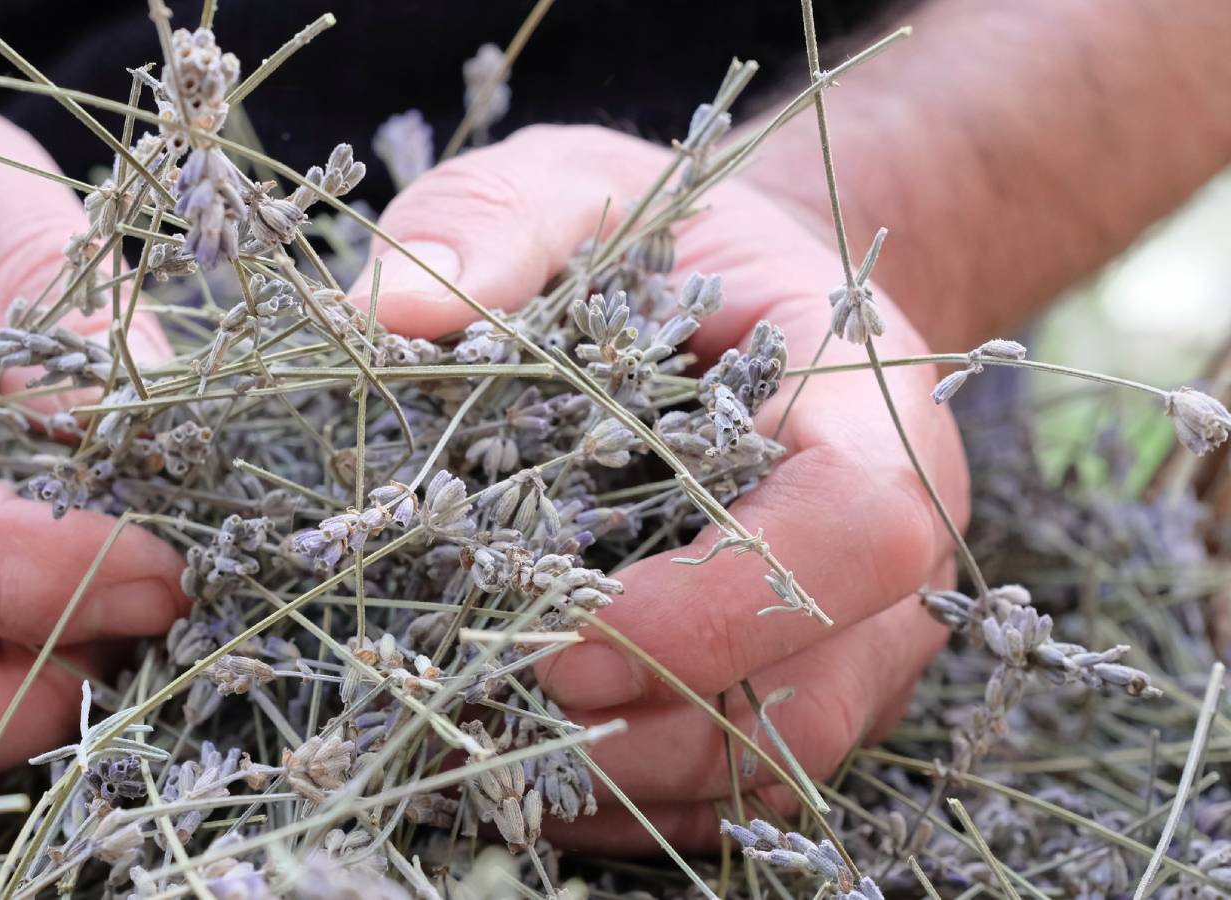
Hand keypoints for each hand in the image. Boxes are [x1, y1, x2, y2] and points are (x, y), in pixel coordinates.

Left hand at [347, 125, 965, 851]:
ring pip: (778, 761)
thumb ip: (494, 222)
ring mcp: (858, 628)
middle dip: (651, 719)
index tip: (569, 631)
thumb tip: (388, 313)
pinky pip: (741, 788)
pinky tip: (525, 764)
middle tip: (495, 695)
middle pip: (820, 686)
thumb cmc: (660, 240)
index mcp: (861, 401)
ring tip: (485, 744)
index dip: (726, 604)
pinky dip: (635, 799)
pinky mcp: (806, 684)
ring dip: (630, 777)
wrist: (739, 299)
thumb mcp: (573, 186)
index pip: (862, 527)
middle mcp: (890, 537)